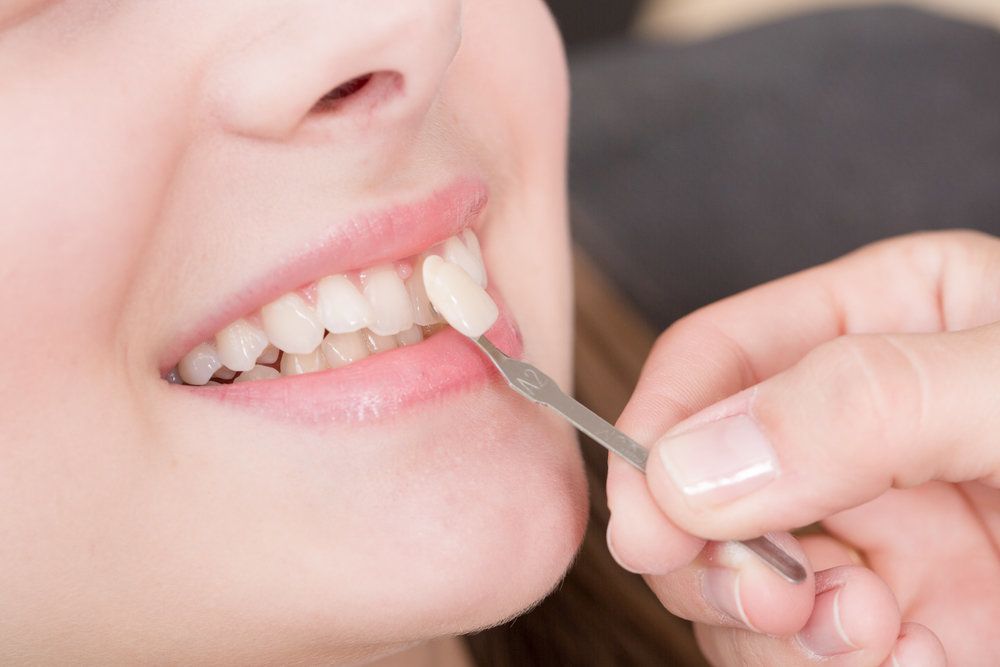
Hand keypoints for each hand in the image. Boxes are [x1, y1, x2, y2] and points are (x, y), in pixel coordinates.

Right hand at [606, 231, 999, 665]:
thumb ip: (864, 403)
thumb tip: (694, 467)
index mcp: (880, 323)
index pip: (716, 358)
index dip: (660, 430)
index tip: (648, 516)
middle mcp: (853, 428)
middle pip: (700, 478)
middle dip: (705, 545)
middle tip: (757, 590)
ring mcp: (872, 531)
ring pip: (728, 575)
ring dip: (760, 619)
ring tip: (856, 631)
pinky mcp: (892, 623)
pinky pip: (788, 648)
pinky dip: (808, 665)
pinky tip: (897, 656)